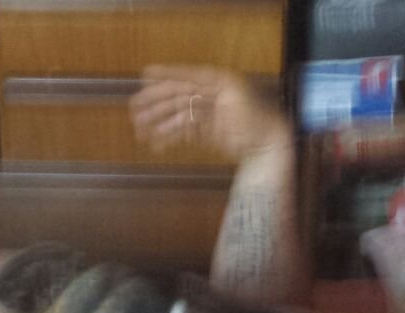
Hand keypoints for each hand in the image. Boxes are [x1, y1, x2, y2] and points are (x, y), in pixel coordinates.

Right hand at [130, 65, 290, 160]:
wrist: (270, 145)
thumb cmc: (256, 119)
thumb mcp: (234, 97)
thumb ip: (208, 87)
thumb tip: (184, 83)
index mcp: (218, 82)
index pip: (187, 76)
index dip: (166, 75)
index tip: (146, 74)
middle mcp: (211, 95)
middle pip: (178, 97)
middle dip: (156, 103)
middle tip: (134, 109)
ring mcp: (209, 114)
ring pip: (178, 116)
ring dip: (158, 123)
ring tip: (139, 131)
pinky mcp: (208, 132)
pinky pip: (185, 132)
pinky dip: (170, 138)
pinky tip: (156, 143)